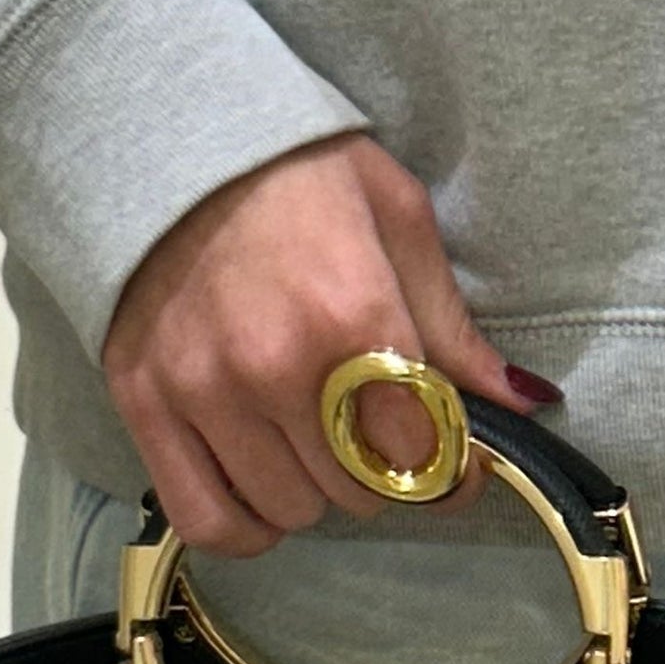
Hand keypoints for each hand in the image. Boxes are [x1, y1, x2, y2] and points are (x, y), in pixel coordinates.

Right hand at [100, 131, 558, 557]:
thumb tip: (520, 404)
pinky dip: (246, 527)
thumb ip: (451, 326)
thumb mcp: (396, 218)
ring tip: (309, 440)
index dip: (449, 467)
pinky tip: (263, 492)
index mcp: (352, 315)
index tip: (448, 456)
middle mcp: (276, 367)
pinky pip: (209, 523)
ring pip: (292, 512)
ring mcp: (203, 394)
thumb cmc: (297, 171)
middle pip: (360, 492)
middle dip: (380, 471)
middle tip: (368, 428)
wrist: (166, 136)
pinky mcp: (144, 409)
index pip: (422, 455)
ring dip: (314, 492)